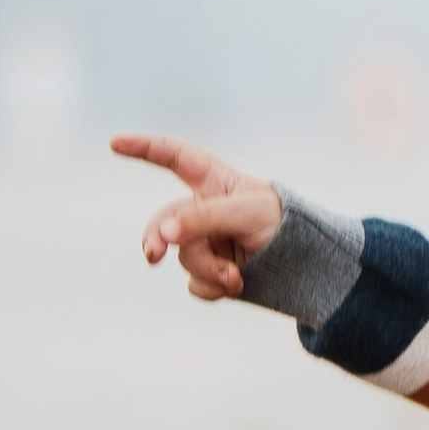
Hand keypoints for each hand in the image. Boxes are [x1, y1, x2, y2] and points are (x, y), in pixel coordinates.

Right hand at [111, 134, 283, 300]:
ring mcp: (208, 243)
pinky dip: (213, 287)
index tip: (115, 141)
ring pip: (184, 258)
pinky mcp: (214, 272)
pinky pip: (196, 284)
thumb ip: (205, 217)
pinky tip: (237, 284)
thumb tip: (163, 234)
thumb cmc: (287, 224)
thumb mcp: (249, 213)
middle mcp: (206, 212)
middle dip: (155, 238)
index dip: (146, 148)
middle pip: (165, 221)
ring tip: (237, 274)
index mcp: (216, 184)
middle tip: (153, 256)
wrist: (313, 266)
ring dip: (208, 269)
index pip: (176, 158)